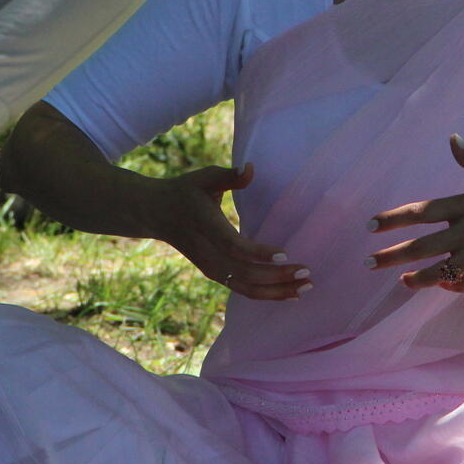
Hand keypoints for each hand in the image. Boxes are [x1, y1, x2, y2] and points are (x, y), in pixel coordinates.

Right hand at [145, 164, 312, 301]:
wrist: (157, 214)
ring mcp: (211, 268)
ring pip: (245, 288)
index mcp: (207, 227)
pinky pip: (242, 289)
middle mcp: (208, 253)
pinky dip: (266, 294)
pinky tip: (289, 294)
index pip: (233, 246)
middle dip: (277, 276)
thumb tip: (250, 168)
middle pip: (244, 273)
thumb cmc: (186, 190)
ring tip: (306, 287)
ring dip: (276, 291)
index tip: (285, 253)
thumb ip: (228, 176)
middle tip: (307, 272)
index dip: (258, 253)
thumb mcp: (204, 177)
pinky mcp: (215, 274)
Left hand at [367, 135, 463, 291]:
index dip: (393, 219)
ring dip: (415, 277)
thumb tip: (452, 139)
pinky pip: (462, 284)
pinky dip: (448, 286)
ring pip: (438, 271)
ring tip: (400, 280)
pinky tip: (437, 285)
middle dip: (391, 255)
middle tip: (368, 261)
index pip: (421, 212)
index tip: (371, 225)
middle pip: (421, 247)